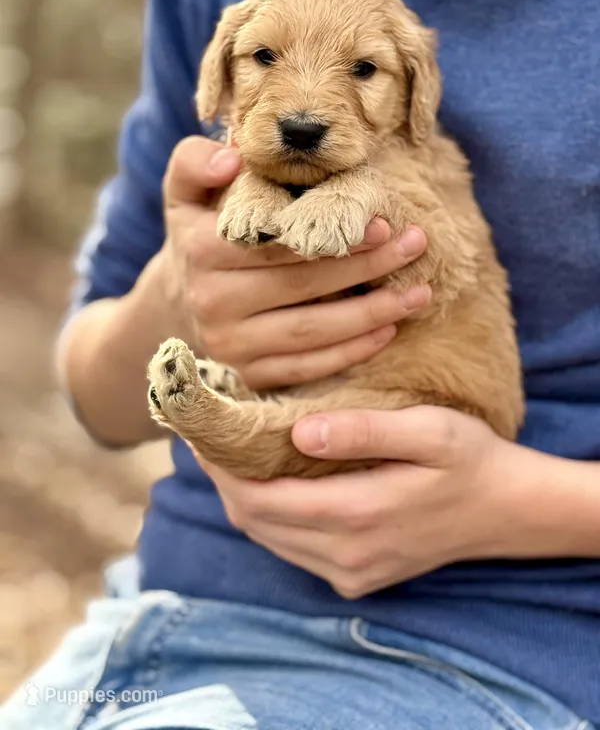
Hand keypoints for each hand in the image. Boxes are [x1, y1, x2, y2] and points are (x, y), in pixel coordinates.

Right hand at [156, 136, 429, 389]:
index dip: (332, 237)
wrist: (180, 297)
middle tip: (415, 248)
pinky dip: (350, 353)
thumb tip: (233, 158)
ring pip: (310, 333)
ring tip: (418, 295)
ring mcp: (229, 346)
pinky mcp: (247, 375)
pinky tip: (387, 332)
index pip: (277, 244)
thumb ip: (195, 161)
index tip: (383, 224)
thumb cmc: (201, 231)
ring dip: (371, 315)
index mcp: (200, 249)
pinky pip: (306, 368)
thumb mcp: (187, 190)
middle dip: (366, 269)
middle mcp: (211, 302)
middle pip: (301, 287)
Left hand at [201, 406, 521, 598]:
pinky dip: (272, 517)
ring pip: (269, 539)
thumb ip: (365, 432)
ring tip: (235, 454)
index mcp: (358, 514)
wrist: (505, 511)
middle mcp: (346, 555)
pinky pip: (293, 548)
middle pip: (255, 523)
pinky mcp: (356, 578)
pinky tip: (275, 482)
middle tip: (212, 436)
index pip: (259, 499)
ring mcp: (350, 573)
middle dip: (224, 481)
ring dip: (244, 499)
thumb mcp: (428, 430)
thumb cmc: (468, 459)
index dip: (222, 469)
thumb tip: (299, 431)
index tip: (202, 432)